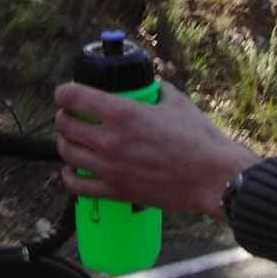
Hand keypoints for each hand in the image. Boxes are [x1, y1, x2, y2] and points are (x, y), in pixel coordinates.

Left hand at [54, 81, 261, 215]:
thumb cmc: (198, 138)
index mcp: (121, 112)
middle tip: (70, 115)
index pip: (72, 97)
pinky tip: (73, 169)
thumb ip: (157, 90)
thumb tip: (151, 87)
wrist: (212, 177)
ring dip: (65, 143)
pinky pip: (76, 186)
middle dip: (63, 117)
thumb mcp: (176, 101)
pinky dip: (69, 176)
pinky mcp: (115, 191)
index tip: (65, 93)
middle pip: (64, 125)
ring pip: (66, 153)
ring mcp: (109, 167)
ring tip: (73, 139)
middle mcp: (109, 139)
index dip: (63, 92)